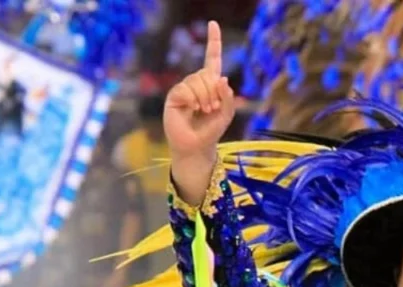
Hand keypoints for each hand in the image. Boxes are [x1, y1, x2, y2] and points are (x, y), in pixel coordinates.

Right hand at [164, 21, 235, 202]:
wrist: (196, 146)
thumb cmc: (211, 131)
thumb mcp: (226, 114)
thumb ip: (228, 98)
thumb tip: (222, 78)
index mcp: (210, 84)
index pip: (212, 59)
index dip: (213, 41)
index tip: (212, 23)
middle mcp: (196, 83)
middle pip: (207, 74)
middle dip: (214, 91)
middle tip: (213, 108)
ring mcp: (184, 89)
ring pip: (197, 81)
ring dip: (205, 97)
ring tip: (204, 111)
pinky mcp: (174, 96)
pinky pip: (185, 89)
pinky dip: (193, 99)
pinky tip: (193, 109)